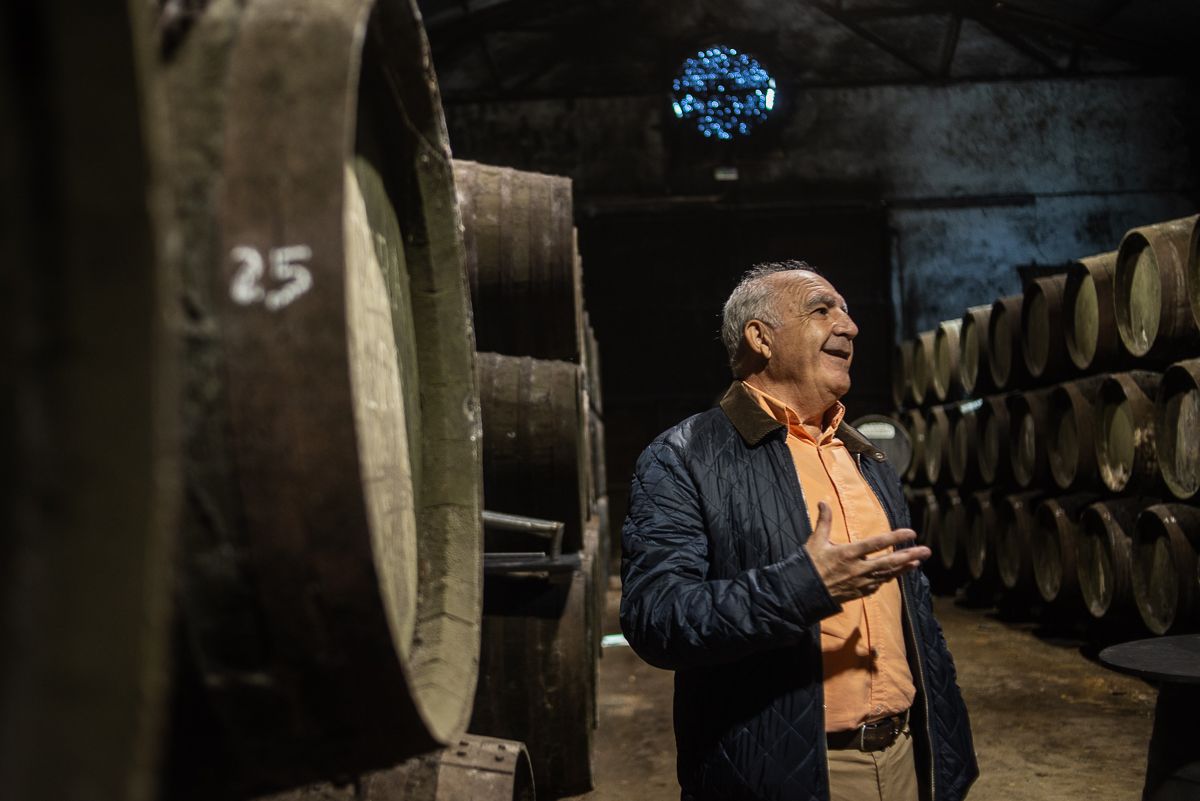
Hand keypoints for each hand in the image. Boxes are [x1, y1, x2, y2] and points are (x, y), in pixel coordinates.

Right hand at [805, 501, 929, 603]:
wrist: (803, 593)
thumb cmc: (809, 566)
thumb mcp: (815, 541)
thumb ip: (824, 521)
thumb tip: (823, 501)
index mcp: (848, 553)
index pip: (876, 543)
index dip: (895, 537)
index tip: (911, 532)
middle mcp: (858, 569)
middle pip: (889, 561)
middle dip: (909, 555)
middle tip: (926, 550)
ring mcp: (860, 582)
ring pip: (888, 574)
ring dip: (904, 568)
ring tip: (918, 561)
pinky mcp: (859, 592)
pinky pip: (879, 584)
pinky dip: (890, 578)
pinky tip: (898, 573)